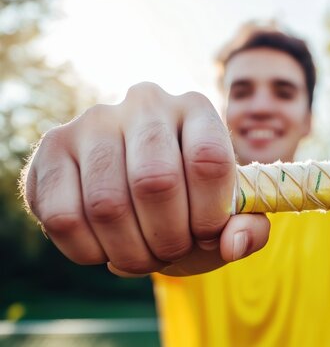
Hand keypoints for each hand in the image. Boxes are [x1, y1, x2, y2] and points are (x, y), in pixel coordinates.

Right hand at [22, 82, 269, 276]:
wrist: (136, 191)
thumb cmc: (189, 202)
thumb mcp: (226, 216)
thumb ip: (249, 228)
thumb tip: (235, 244)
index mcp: (196, 109)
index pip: (208, 161)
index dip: (210, 214)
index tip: (207, 236)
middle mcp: (145, 102)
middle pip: (155, 182)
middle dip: (168, 239)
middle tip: (171, 253)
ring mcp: (94, 121)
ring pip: (107, 204)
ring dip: (129, 252)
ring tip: (141, 256)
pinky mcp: (52, 147)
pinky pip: (62, 216)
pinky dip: (89, 251)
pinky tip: (106, 248)